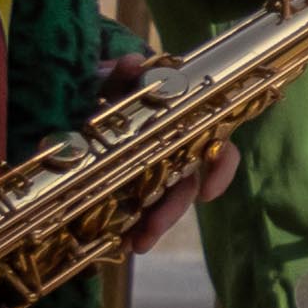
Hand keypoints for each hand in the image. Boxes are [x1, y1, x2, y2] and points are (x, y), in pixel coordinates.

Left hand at [92, 52, 237, 248]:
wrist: (89, 92)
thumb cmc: (111, 84)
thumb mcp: (113, 77)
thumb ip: (122, 74)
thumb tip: (131, 62)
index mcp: (180, 122)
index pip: (216, 144)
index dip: (218, 169)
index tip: (207, 196)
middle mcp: (174, 148)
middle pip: (185, 183)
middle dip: (169, 212)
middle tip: (147, 235)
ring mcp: (152, 168)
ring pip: (164, 200)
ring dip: (152, 225)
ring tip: (133, 245)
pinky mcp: (129, 182)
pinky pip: (138, 207)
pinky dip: (132, 225)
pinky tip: (119, 241)